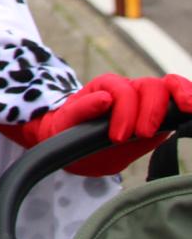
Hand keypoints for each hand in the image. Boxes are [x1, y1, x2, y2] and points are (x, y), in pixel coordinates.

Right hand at [0, 74, 191, 175]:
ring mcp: (110, 91)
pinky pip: (97, 91)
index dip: (184, 93)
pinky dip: (101, 99)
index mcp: (149, 108)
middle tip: (143, 133)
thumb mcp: (124, 152)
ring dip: (127, 110)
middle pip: (154, 86)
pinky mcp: (88, 92)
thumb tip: (169, 127)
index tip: (189, 108)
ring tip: (118, 137)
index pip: (173, 90)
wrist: (58, 145)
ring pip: (128, 88)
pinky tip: (103, 104)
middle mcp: (133, 95)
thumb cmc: (96, 150)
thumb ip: (146, 140)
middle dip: (153, 109)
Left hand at [80, 72, 188, 142]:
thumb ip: (83, 109)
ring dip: (181, 97)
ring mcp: (148, 101)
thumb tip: (104, 99)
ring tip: (188, 110)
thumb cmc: (71, 130)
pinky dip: (189, 101)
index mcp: (107, 87)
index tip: (118, 137)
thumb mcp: (67, 121)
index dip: (124, 111)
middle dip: (151, 110)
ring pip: (170, 88)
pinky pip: (179, 104)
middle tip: (143, 134)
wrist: (77, 145)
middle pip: (151, 86)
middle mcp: (130, 89)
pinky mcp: (163, 116)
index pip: (124, 90)